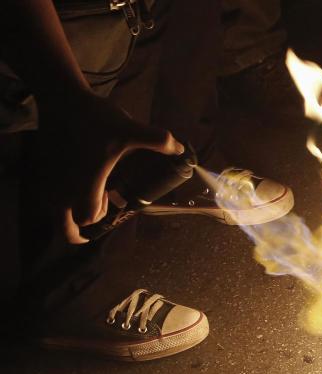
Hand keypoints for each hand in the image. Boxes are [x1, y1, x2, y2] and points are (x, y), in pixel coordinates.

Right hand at [33, 89, 182, 243]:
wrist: (61, 97)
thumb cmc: (95, 116)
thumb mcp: (130, 128)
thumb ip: (157, 140)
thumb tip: (180, 148)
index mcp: (86, 182)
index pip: (88, 217)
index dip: (100, 217)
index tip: (111, 207)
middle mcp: (64, 186)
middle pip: (64, 225)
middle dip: (78, 229)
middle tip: (94, 219)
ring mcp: (50, 178)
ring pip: (54, 212)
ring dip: (69, 214)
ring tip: (89, 199)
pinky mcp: (43, 168)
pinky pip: (48, 196)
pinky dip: (60, 199)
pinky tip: (76, 183)